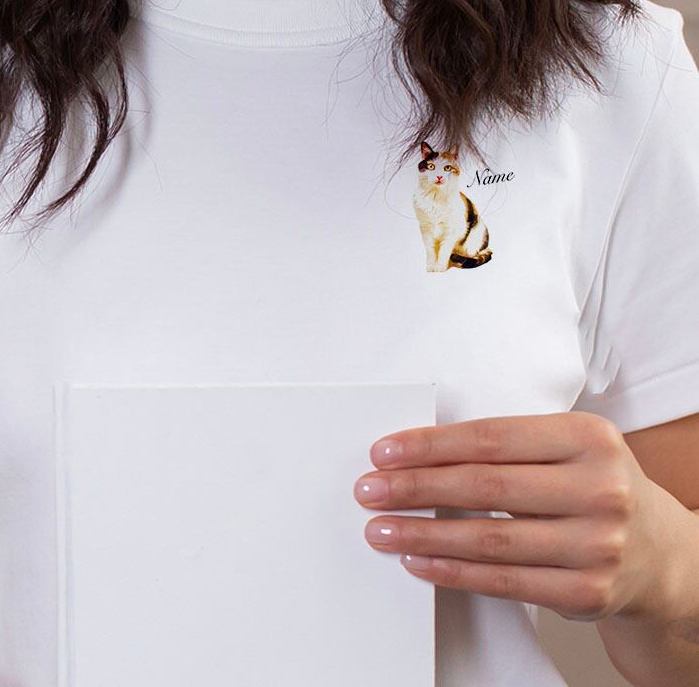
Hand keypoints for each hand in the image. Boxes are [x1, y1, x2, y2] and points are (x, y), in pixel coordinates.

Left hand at [353, 412, 679, 621]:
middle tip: (370, 489)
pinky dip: (453, 571)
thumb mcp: (567, 447)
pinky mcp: (587, 591)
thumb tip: (415, 451)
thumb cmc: (593, 485)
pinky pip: (504, 581)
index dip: (430, 446)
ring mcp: (597, 545)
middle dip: (416, 488)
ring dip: (424, 535)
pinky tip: (418, 561)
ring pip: (490, 539)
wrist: (661, 552)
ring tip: (381, 529)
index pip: (490, 439)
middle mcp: (599, 489)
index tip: (384, 452)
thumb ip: (506, 444)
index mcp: (588, 438)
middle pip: (484, 487)